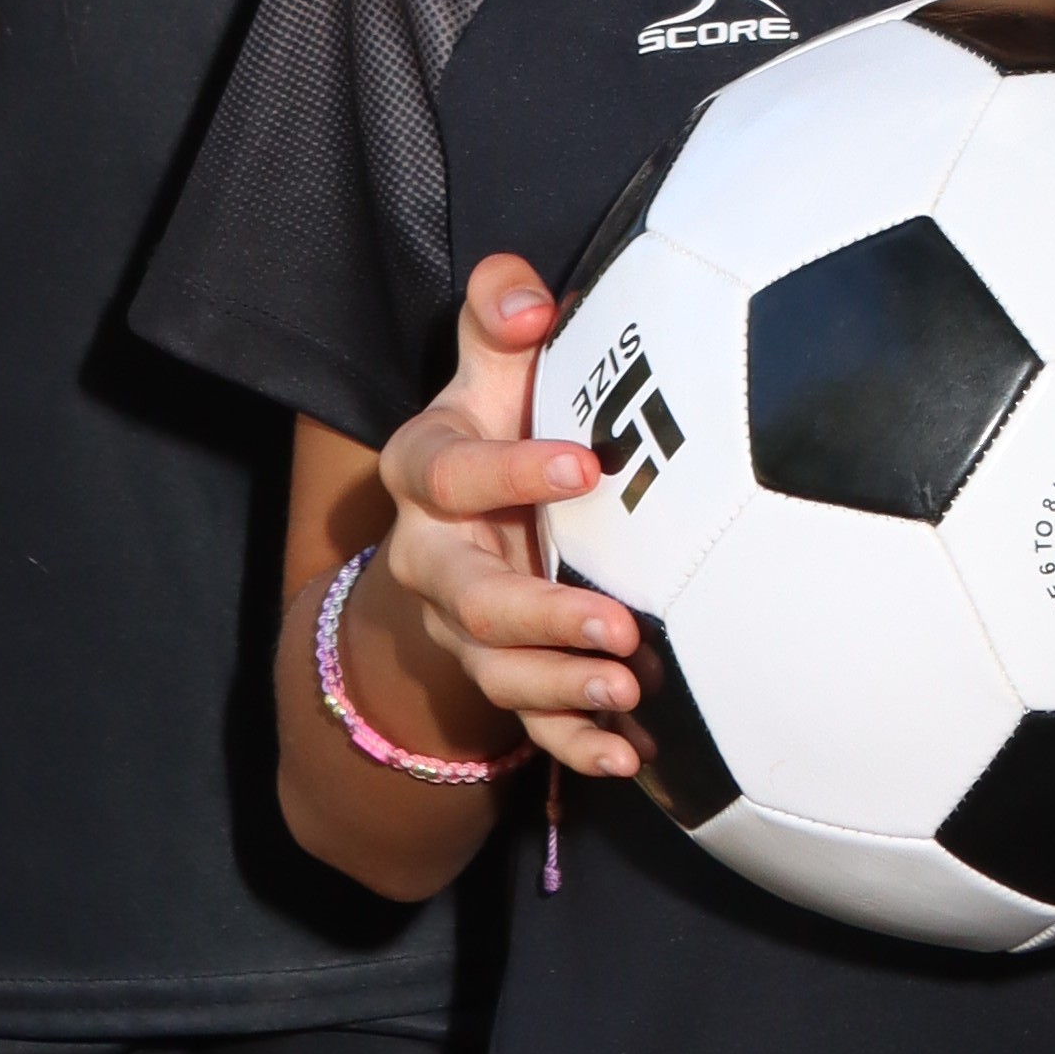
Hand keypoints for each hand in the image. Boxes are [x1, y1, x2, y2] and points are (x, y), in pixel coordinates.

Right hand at [374, 257, 644, 768]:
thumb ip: (500, 312)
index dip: (510, 471)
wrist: (462, 512)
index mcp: (425, 472)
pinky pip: (527, 721)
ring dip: (563, 686)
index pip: (449, 473)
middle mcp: (433, 557)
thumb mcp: (491, 363)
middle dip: (542, 617)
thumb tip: (528, 300)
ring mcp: (463, 625)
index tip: (587, 466)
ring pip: (498, 670)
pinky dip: (573, 744)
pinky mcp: (498, 671)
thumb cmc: (500, 418)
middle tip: (619, 623)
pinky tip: (628, 753)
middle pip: (471, 599)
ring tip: (630, 689)